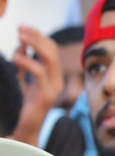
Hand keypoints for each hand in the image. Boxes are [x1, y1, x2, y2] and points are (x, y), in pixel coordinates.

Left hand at [10, 26, 64, 144]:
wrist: (29, 128)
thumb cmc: (28, 104)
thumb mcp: (25, 79)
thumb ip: (24, 62)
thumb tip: (21, 43)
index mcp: (55, 75)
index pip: (52, 49)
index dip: (39, 36)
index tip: (23, 28)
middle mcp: (58, 80)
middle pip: (53, 51)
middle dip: (37, 37)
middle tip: (20, 29)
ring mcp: (54, 88)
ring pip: (50, 59)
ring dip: (35, 45)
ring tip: (19, 38)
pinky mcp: (46, 96)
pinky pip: (39, 74)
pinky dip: (27, 62)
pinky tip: (15, 58)